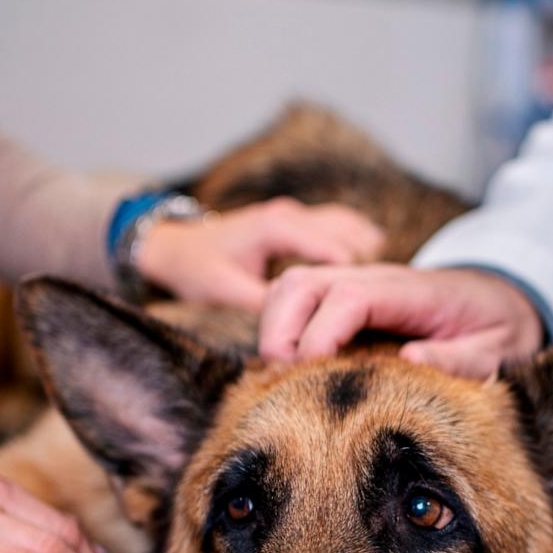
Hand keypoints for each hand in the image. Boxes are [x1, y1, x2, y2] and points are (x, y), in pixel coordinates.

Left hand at [133, 198, 383, 311]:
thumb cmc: (195, 268)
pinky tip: (368, 278)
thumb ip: (264, 307)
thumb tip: (297, 336)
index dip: (354, 289)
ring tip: (378, 301)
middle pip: (354, 238)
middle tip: (372, 317)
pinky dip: (360, 250)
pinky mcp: (301, 223)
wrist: (174, 244)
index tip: (360, 323)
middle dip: (366, 276)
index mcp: (280, 228)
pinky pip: (345, 230)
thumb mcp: (225, 290)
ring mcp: (300, 215)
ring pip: (354, 230)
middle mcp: (295, 215)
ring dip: (368, 261)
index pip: (338, 253)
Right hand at [259, 265, 543, 378]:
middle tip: (279, 383)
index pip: (348, 298)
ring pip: (290, 287)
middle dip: (278, 331)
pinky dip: (280, 328)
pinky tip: (288, 371)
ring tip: (278, 379)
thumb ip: (463, 358)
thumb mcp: (500, 348)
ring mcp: (356, 284)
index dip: (319, 335)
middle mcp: (376, 279)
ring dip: (272, 328)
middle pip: (302, 283)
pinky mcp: (346, 299)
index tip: (308, 374)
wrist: (505, 295)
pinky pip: (297, 301)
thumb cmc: (500, 327)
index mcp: (411, 292)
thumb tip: (410, 360)